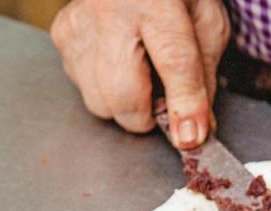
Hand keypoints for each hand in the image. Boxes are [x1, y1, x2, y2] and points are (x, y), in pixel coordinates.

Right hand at [50, 0, 229, 148]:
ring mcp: (81, 22)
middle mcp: (111, 9)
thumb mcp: (207, 25)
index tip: (190, 137)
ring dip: (125, 105)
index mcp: (156, 0)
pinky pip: (82, 88)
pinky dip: (104, 90)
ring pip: (98, 100)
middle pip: (122, 92)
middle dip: (146, 116)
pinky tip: (119, 64)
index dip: (184, 106)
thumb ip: (204, 77)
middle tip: (162, 104)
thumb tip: (194, 129)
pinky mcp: (63, 34)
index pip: (174, 62)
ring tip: (141, 77)